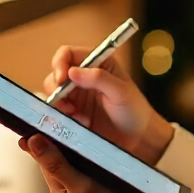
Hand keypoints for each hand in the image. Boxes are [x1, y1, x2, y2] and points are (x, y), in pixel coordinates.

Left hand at [20, 133, 193, 192]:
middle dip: (58, 142)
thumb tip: (32, 142)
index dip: (41, 141)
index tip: (37, 119)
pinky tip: (93, 144)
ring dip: (72, 146)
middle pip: (56, 162)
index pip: (44, 163)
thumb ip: (57, 165)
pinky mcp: (95, 190)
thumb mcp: (83, 187)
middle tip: (60, 117)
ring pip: (71, 163)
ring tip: (76, 126)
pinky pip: (85, 167)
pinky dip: (86, 154)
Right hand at [43, 45, 173, 164]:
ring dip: (61, 105)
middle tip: (67, 105)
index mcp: (97, 63)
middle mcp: (83, 77)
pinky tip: (81, 123)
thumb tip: (71, 71)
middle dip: (56, 89)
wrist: (139, 139)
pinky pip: (58, 112)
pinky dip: (64, 118)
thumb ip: (98, 78)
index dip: (60, 63)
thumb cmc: (135, 110)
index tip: (61, 79)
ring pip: (54, 94)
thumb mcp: (120, 92)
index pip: (68, 53)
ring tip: (78, 116)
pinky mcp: (73, 114)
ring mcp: (77, 96)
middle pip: (55, 75)